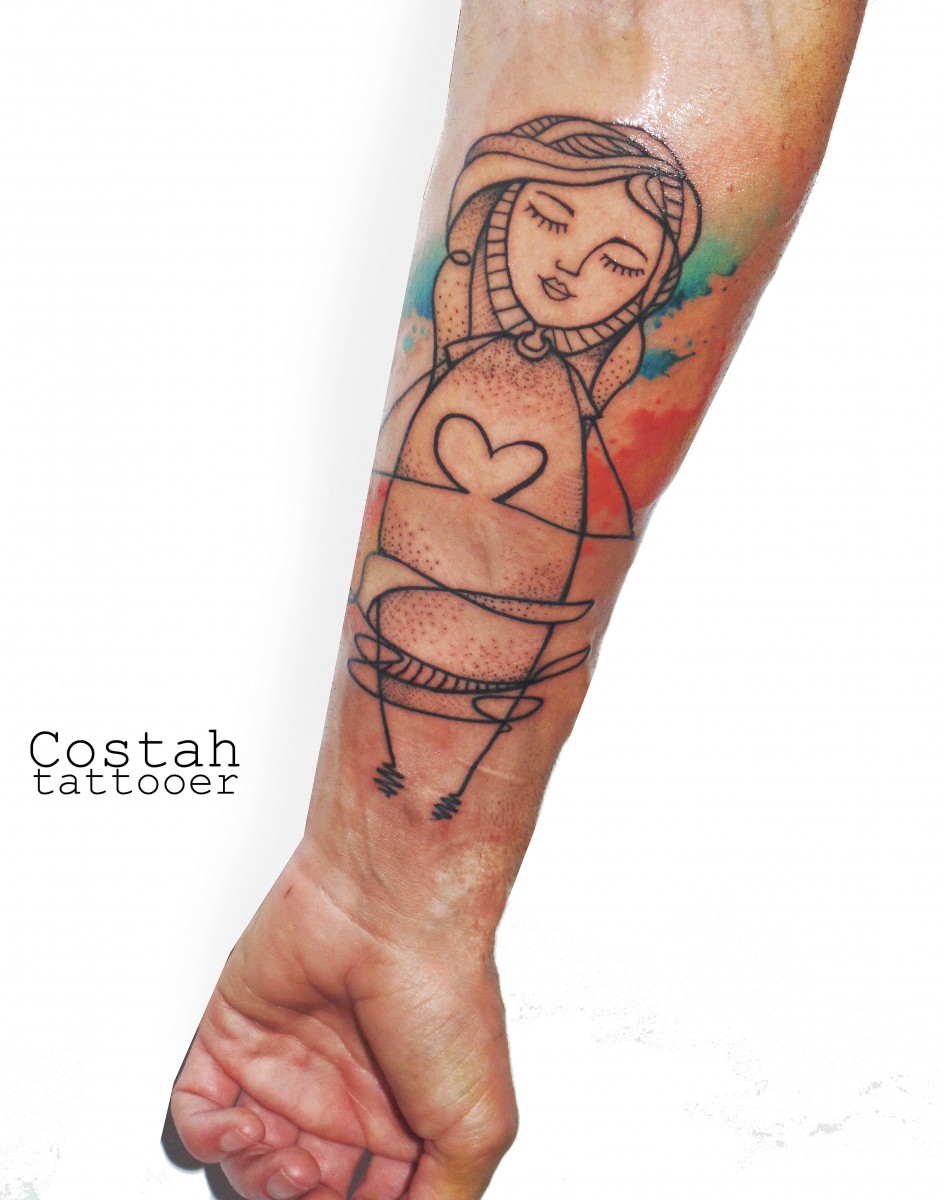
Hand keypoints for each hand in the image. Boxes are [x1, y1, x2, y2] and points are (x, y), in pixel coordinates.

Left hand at [170, 841, 518, 1199]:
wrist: (393, 908)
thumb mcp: (477, 1125)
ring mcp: (287, 1066)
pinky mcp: (237, 1034)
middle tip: (313, 1186)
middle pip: (300, 1190)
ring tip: (287, 1157)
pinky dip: (206, 1138)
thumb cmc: (442, 994)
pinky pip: (197, 1110)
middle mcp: (342, 1095)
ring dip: (258, 1180)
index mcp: (400, 1120)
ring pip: (248, 1162)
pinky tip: (240, 1129)